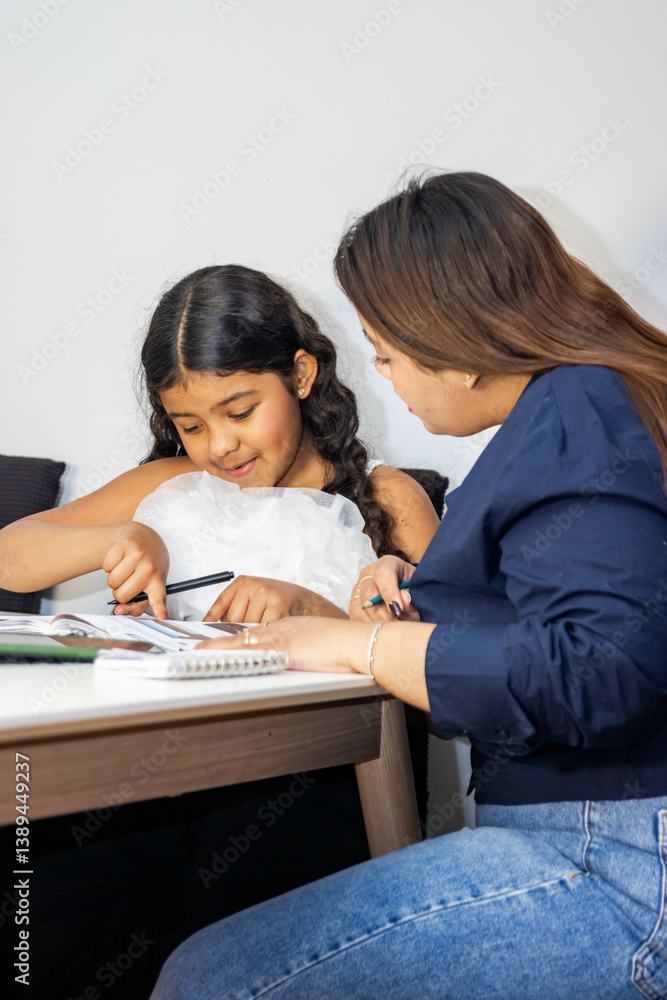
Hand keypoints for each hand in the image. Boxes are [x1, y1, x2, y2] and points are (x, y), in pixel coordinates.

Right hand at [102, 522, 168, 618]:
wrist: (143, 536)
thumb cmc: (147, 564)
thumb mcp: (148, 584)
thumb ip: (135, 604)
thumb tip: (119, 610)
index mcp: (158, 581)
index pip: (159, 600)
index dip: (159, 611)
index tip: (162, 620)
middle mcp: (150, 568)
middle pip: (122, 595)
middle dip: (119, 592)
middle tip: (127, 582)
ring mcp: (138, 555)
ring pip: (112, 581)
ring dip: (114, 579)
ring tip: (124, 570)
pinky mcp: (125, 544)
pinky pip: (106, 566)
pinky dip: (109, 565)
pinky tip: (120, 560)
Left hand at [195, 615, 377, 672]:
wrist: (357, 642)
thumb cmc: (346, 648)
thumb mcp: (320, 648)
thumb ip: (306, 654)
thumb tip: (302, 664)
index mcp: (288, 628)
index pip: (253, 632)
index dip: (232, 640)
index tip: (214, 645)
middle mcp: (279, 628)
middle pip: (240, 634)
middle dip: (216, 643)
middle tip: (191, 649)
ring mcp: (278, 636)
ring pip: (237, 640)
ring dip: (213, 648)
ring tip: (190, 653)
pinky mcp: (278, 647)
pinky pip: (244, 649)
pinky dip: (222, 652)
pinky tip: (208, 655)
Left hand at [203, 576, 346, 623]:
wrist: (307, 603)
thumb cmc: (279, 603)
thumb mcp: (253, 600)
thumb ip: (236, 610)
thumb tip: (213, 629)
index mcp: (242, 582)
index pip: (219, 606)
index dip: (210, 623)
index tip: (198, 640)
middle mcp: (251, 585)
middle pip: (232, 621)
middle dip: (239, 633)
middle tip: (250, 636)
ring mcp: (264, 593)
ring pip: (247, 627)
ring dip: (255, 636)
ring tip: (267, 631)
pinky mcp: (277, 604)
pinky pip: (263, 629)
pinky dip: (266, 637)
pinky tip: (273, 634)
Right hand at [348, 555, 419, 622]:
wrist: (404, 590)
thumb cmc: (412, 587)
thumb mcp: (417, 586)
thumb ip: (412, 593)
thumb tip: (404, 601)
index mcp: (386, 564)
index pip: (382, 574)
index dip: (389, 592)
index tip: (398, 610)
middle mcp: (368, 575)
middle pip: (369, 595)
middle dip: (385, 614)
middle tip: (398, 624)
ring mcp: (358, 589)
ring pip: (361, 609)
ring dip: (378, 622)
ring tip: (394, 627)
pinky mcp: (353, 604)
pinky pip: (356, 618)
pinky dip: (370, 627)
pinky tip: (383, 630)